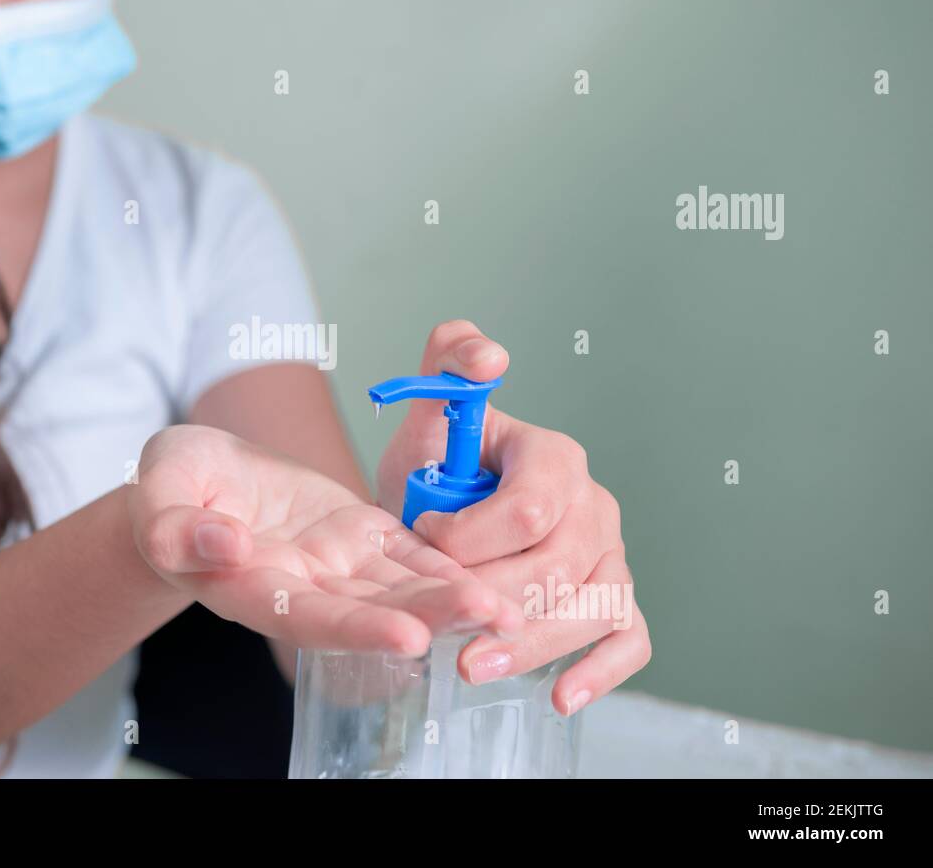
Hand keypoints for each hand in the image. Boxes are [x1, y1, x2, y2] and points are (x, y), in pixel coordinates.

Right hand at [129, 424, 523, 653]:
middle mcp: (301, 590)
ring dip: (451, 597)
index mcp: (248, 587)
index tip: (407, 636)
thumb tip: (221, 546)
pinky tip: (493, 571)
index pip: (305, 617)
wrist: (199, 478)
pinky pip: (408, 553)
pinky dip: (448, 563)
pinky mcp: (360, 538)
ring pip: (398, 587)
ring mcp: (335, 567)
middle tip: (487, 616)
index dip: (356, 630)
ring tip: (507, 605)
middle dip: (428, 616)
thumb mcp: (159, 492)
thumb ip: (175, 527)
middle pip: (368, 612)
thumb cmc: (171, 485)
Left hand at [376, 320, 650, 714]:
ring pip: (593, 608)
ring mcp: (609, 555)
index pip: (530, 508)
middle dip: (496, 600)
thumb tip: (489, 356)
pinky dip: (602, 670)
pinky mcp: (612, 597)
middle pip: (559, 567)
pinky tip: (560, 697)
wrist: (442, 511)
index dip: (473, 535)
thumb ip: (448, 365)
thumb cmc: (438, 467)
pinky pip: (628, 637)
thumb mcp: (429, 414)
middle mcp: (593, 505)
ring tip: (473, 668)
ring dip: (536, 645)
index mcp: (555, 458)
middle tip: (441, 629)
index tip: (424, 541)